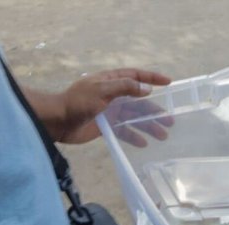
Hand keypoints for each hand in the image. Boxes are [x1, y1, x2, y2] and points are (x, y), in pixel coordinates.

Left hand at [53, 68, 172, 144]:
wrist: (58, 122)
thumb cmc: (77, 102)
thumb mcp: (102, 91)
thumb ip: (124, 88)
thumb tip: (146, 89)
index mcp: (111, 81)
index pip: (135, 76)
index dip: (152, 78)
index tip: (169, 82)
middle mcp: (112, 95)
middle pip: (139, 102)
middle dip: (155, 110)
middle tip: (170, 120)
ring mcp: (110, 111)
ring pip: (134, 118)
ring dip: (148, 125)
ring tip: (163, 135)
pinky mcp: (106, 126)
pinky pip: (124, 131)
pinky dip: (134, 136)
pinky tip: (144, 143)